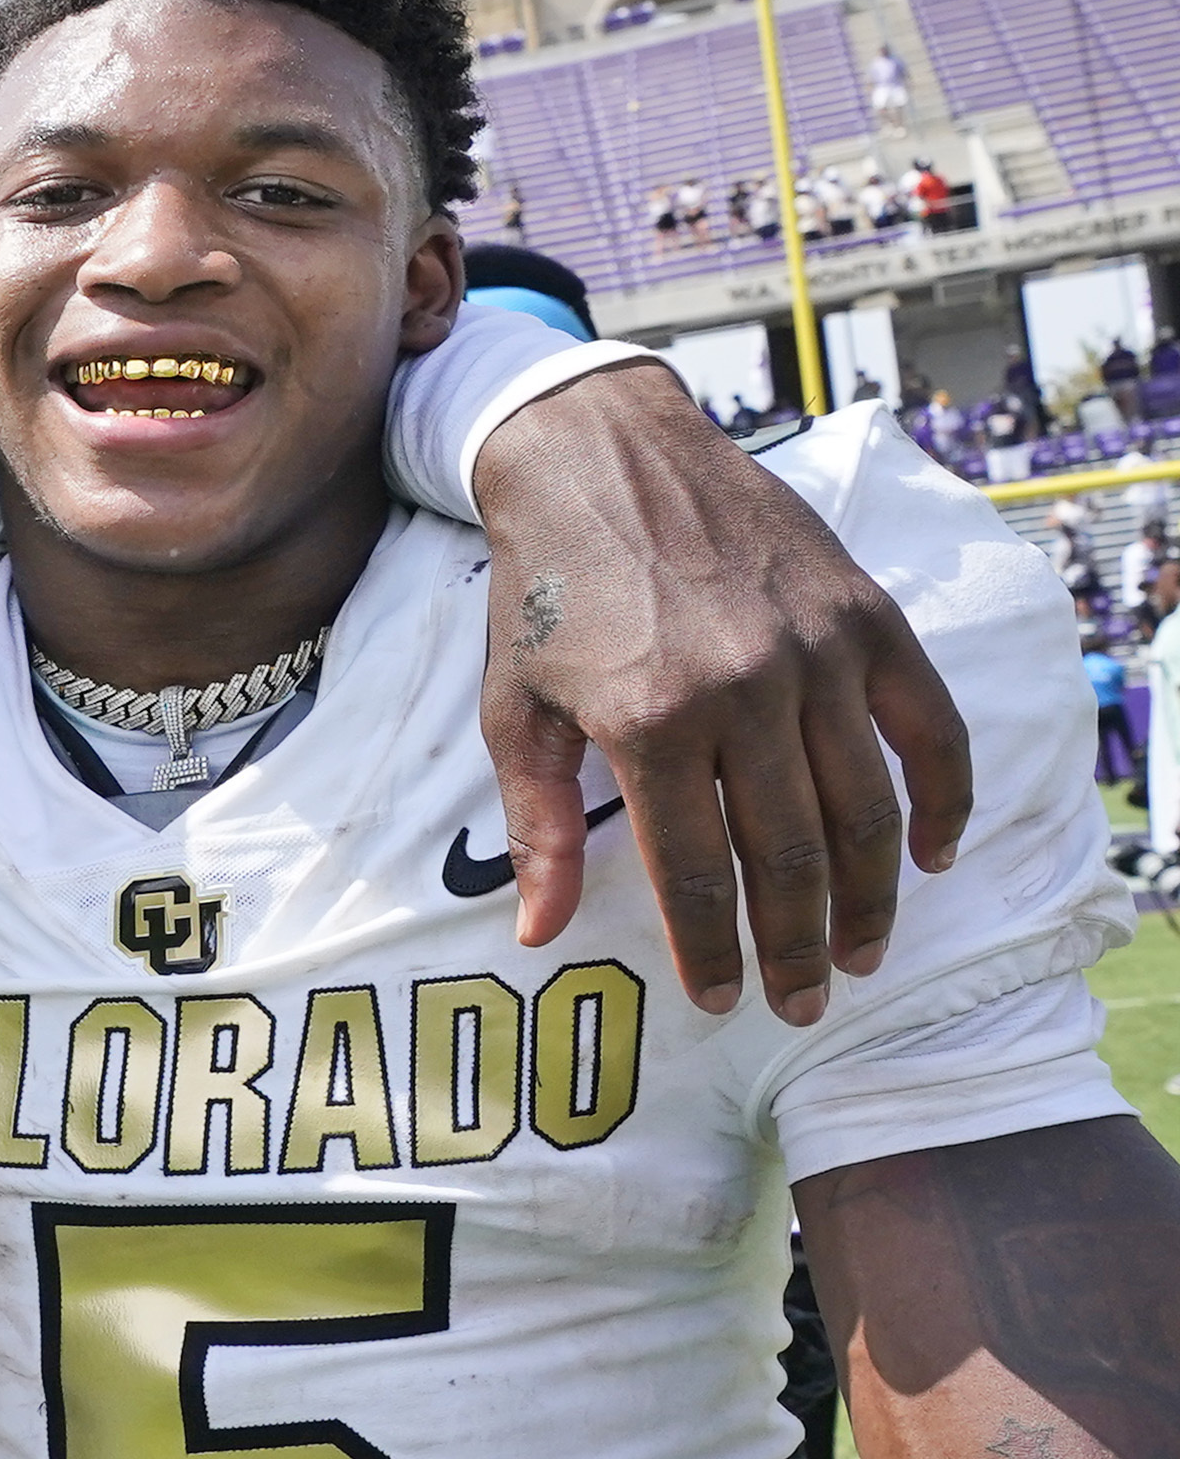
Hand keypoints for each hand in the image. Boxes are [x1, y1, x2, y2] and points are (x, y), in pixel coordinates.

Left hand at [470, 366, 971, 1024]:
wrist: (599, 455)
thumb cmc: (544, 588)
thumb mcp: (515, 709)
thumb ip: (536, 826)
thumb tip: (539, 931)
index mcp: (649, 723)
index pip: (696, 876)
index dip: (714, 954)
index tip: (724, 1002)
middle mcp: (743, 691)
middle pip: (790, 857)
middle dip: (800, 946)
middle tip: (806, 999)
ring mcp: (814, 652)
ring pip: (864, 807)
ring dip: (873, 894)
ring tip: (864, 951)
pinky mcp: (864, 616)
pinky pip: (927, 724)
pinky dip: (942, 796)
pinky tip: (933, 854)